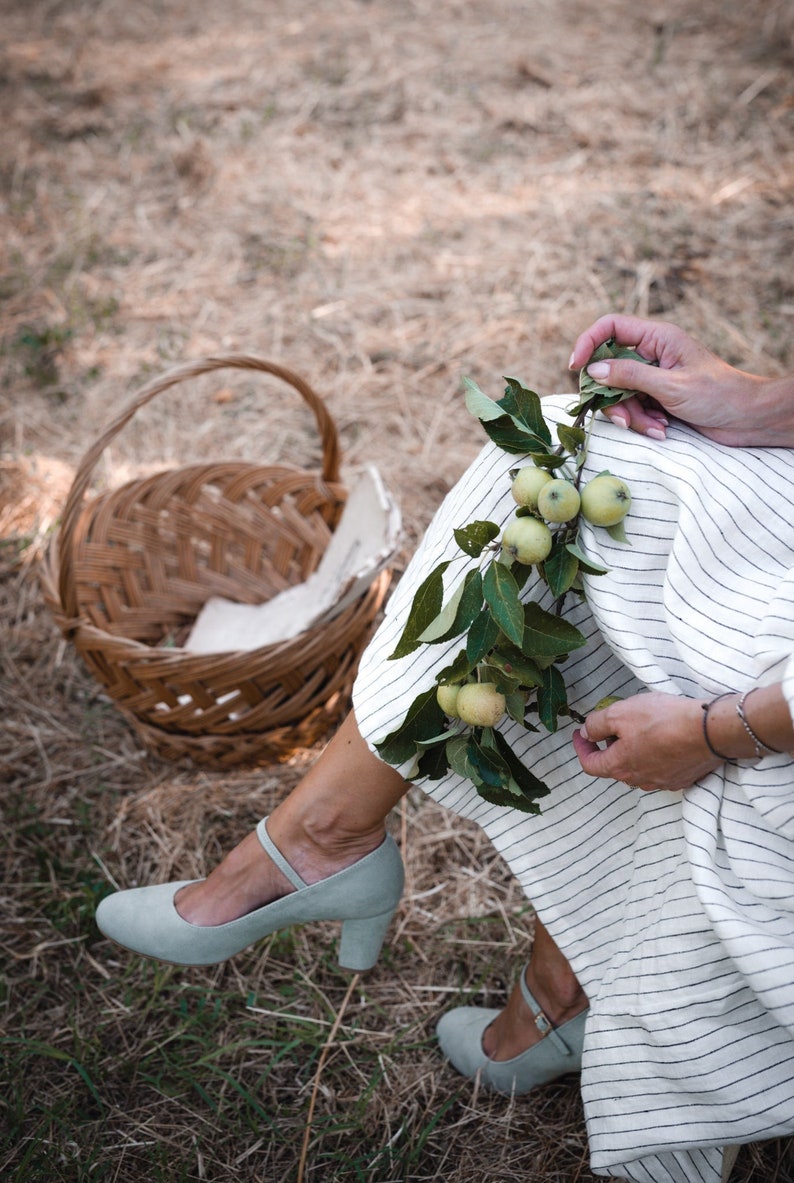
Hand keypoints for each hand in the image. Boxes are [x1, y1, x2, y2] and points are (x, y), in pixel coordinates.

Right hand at [569, 314, 793, 447]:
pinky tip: (662, 430)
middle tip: (624, 419)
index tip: (576, 368)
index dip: (588, 343)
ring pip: (619, 394)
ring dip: (632, 416)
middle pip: (609, 369)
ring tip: (655, 428)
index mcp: (657, 338)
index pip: (611, 328)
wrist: (747, 418)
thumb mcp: (671, 385)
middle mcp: (652, 354)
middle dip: (613, 398)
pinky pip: (633, 408)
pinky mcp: (657, 398)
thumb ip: (630, 376)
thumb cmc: (719, 394)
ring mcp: (653, 377)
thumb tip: (593, 370)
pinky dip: (643, 422)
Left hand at [572, 691, 719, 792]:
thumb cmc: (663, 720)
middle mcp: (639, 780)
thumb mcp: (620, 713)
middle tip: (612, 725)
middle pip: (614, 766)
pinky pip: (659, 768)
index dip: (581, 748)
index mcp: (620, 767)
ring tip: (639, 728)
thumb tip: (587, 732)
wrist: (709, 731)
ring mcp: (662, 782)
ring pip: (637, 768)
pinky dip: (653, 754)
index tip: (580, 734)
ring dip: (631, 751)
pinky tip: (662, 737)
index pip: (590, 765)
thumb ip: (597, 724)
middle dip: (608, 746)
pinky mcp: (682, 778)